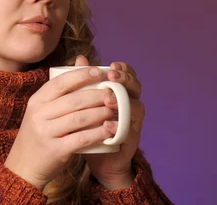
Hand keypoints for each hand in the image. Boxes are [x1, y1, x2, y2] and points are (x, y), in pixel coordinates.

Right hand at [4, 65, 116, 189]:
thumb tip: (82, 63)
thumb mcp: (41, 111)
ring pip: (80, 118)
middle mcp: (39, 115)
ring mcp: (46, 133)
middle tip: (113, 93)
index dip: (80, 75)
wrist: (23, 167)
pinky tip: (110, 129)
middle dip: (97, 95)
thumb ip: (59, 92)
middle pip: (74, 100)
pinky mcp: (56, 150)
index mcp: (36, 101)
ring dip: (100, 112)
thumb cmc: (39, 134)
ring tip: (114, 109)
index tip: (98, 71)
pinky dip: (98, 133)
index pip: (60, 82)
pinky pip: (82, 138)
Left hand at [77, 56, 144, 190]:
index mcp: (121, 94)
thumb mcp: (85, 102)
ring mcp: (133, 123)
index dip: (124, 69)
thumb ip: (85, 81)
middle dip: (126, 80)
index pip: (128, 76)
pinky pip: (130, 131)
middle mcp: (131, 106)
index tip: (112, 65)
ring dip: (124, 102)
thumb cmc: (91, 125)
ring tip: (109, 99)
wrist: (97, 157)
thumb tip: (80, 58)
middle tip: (112, 76)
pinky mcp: (130, 140)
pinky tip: (108, 124)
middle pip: (136, 88)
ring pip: (137, 107)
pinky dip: (119, 126)